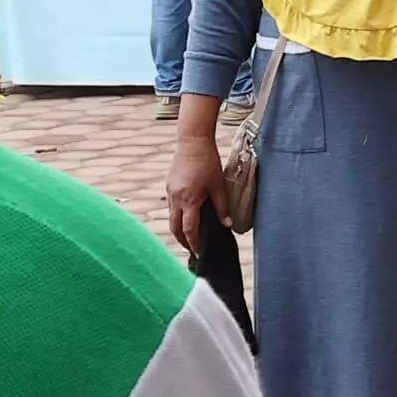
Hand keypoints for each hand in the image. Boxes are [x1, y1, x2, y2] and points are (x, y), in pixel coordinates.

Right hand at [164, 128, 220, 249]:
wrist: (192, 143)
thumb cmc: (208, 163)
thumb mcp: (219, 186)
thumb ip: (222, 207)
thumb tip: (228, 225)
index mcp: (189, 200)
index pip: (189, 230)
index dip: (193, 244)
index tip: (198, 254)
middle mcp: (176, 199)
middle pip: (175, 228)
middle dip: (182, 241)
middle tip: (192, 250)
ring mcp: (170, 193)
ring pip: (171, 218)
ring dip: (178, 230)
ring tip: (189, 238)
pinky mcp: (168, 186)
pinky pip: (171, 207)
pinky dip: (177, 216)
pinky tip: (186, 218)